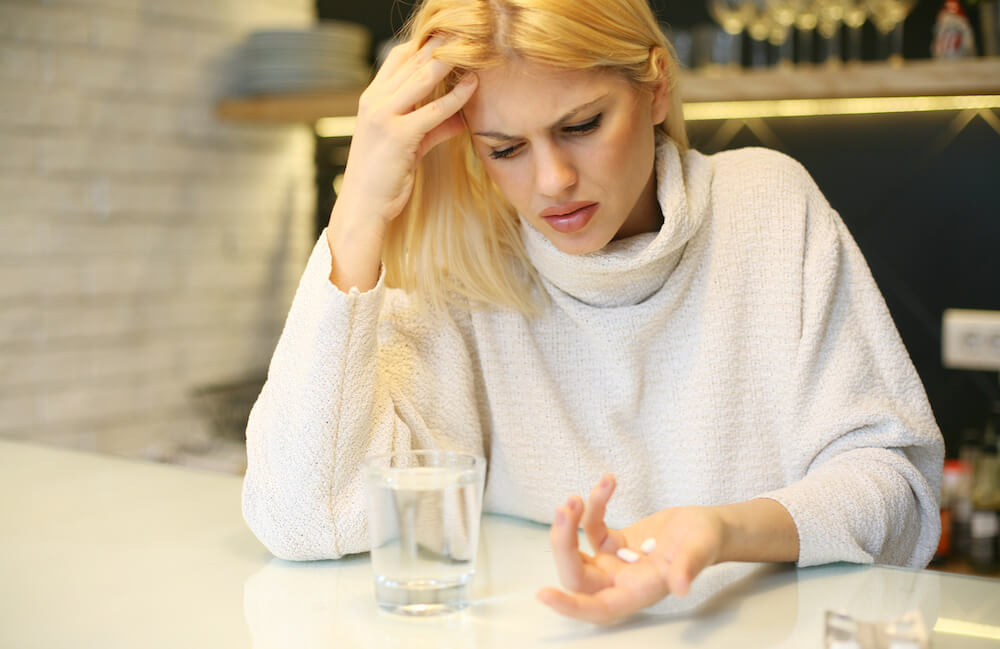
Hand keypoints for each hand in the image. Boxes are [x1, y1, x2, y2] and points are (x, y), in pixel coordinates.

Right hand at [335, 36, 477, 226]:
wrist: (363, 206)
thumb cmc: (382, 178)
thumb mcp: (408, 146)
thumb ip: (433, 128)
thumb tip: (461, 119)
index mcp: (372, 99)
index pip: (399, 57)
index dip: (426, 46)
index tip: (453, 42)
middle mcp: (375, 101)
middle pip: (413, 60)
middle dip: (443, 46)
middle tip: (470, 38)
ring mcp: (384, 116)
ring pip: (423, 77)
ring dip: (451, 61)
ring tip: (474, 51)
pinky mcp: (398, 134)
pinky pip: (434, 109)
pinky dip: (456, 96)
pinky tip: (472, 86)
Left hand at [536, 474, 726, 623]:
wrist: (710, 526)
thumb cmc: (708, 541)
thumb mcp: (701, 549)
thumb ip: (688, 567)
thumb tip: (681, 587)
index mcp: (638, 592)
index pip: (597, 608)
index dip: (570, 606)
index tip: (543, 594)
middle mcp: (620, 581)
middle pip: (576, 574)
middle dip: (563, 543)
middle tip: (566, 508)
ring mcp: (614, 562)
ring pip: (576, 550)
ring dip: (571, 523)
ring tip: (578, 496)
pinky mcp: (613, 542)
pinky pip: (591, 526)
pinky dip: (594, 504)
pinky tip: (608, 481)